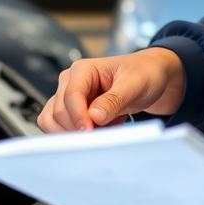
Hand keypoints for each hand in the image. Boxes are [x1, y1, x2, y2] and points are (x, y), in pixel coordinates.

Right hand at [37, 47, 185, 132]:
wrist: (150, 77)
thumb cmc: (143, 73)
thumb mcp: (135, 84)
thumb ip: (114, 100)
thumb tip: (93, 117)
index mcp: (83, 69)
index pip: (70, 96)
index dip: (78, 117)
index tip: (90, 132)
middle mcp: (71, 81)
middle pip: (59, 111)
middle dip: (78, 128)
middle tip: (102, 135)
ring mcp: (69, 97)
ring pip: (53, 121)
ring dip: (72, 133)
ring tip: (102, 131)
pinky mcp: (72, 111)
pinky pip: (60, 127)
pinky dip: (74, 135)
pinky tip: (98, 132)